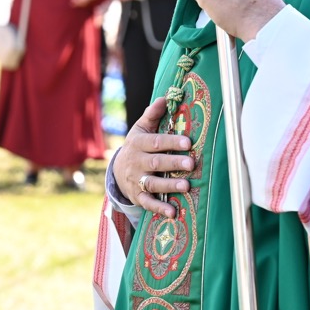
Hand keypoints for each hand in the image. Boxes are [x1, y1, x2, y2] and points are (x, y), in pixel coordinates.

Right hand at [113, 98, 193, 217]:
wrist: (117, 170)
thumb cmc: (138, 145)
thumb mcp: (141, 128)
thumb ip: (152, 114)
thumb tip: (165, 97)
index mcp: (138, 143)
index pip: (156, 142)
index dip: (171, 142)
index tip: (188, 142)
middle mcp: (137, 162)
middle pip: (156, 163)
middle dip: (173, 163)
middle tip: (191, 163)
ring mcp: (137, 180)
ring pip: (153, 183)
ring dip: (169, 185)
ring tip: (186, 186)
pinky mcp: (138, 196)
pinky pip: (148, 203)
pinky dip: (159, 208)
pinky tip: (173, 212)